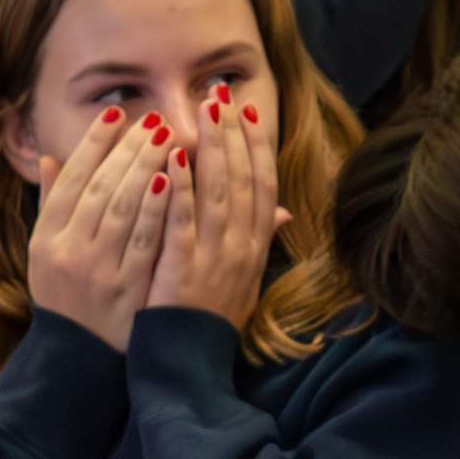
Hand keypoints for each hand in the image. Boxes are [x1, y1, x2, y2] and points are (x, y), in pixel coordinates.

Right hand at [28, 108, 175, 352]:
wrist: (78, 362)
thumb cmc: (66, 297)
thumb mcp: (46, 253)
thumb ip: (52, 205)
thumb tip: (51, 158)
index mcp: (46, 238)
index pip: (72, 178)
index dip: (94, 142)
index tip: (117, 111)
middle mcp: (67, 251)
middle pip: (99, 187)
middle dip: (127, 148)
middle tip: (154, 118)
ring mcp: (96, 271)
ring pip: (121, 207)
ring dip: (144, 166)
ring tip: (167, 136)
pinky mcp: (126, 290)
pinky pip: (143, 241)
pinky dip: (156, 207)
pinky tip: (173, 178)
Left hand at [144, 87, 289, 333]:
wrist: (190, 365)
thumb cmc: (212, 319)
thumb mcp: (247, 279)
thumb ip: (260, 240)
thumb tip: (285, 212)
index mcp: (255, 246)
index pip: (263, 184)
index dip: (257, 145)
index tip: (248, 110)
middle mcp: (242, 247)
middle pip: (244, 178)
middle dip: (233, 132)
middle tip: (220, 93)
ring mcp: (215, 257)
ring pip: (219, 191)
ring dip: (213, 147)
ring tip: (204, 111)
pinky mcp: (184, 269)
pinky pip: (184, 222)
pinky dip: (181, 188)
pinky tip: (174, 158)